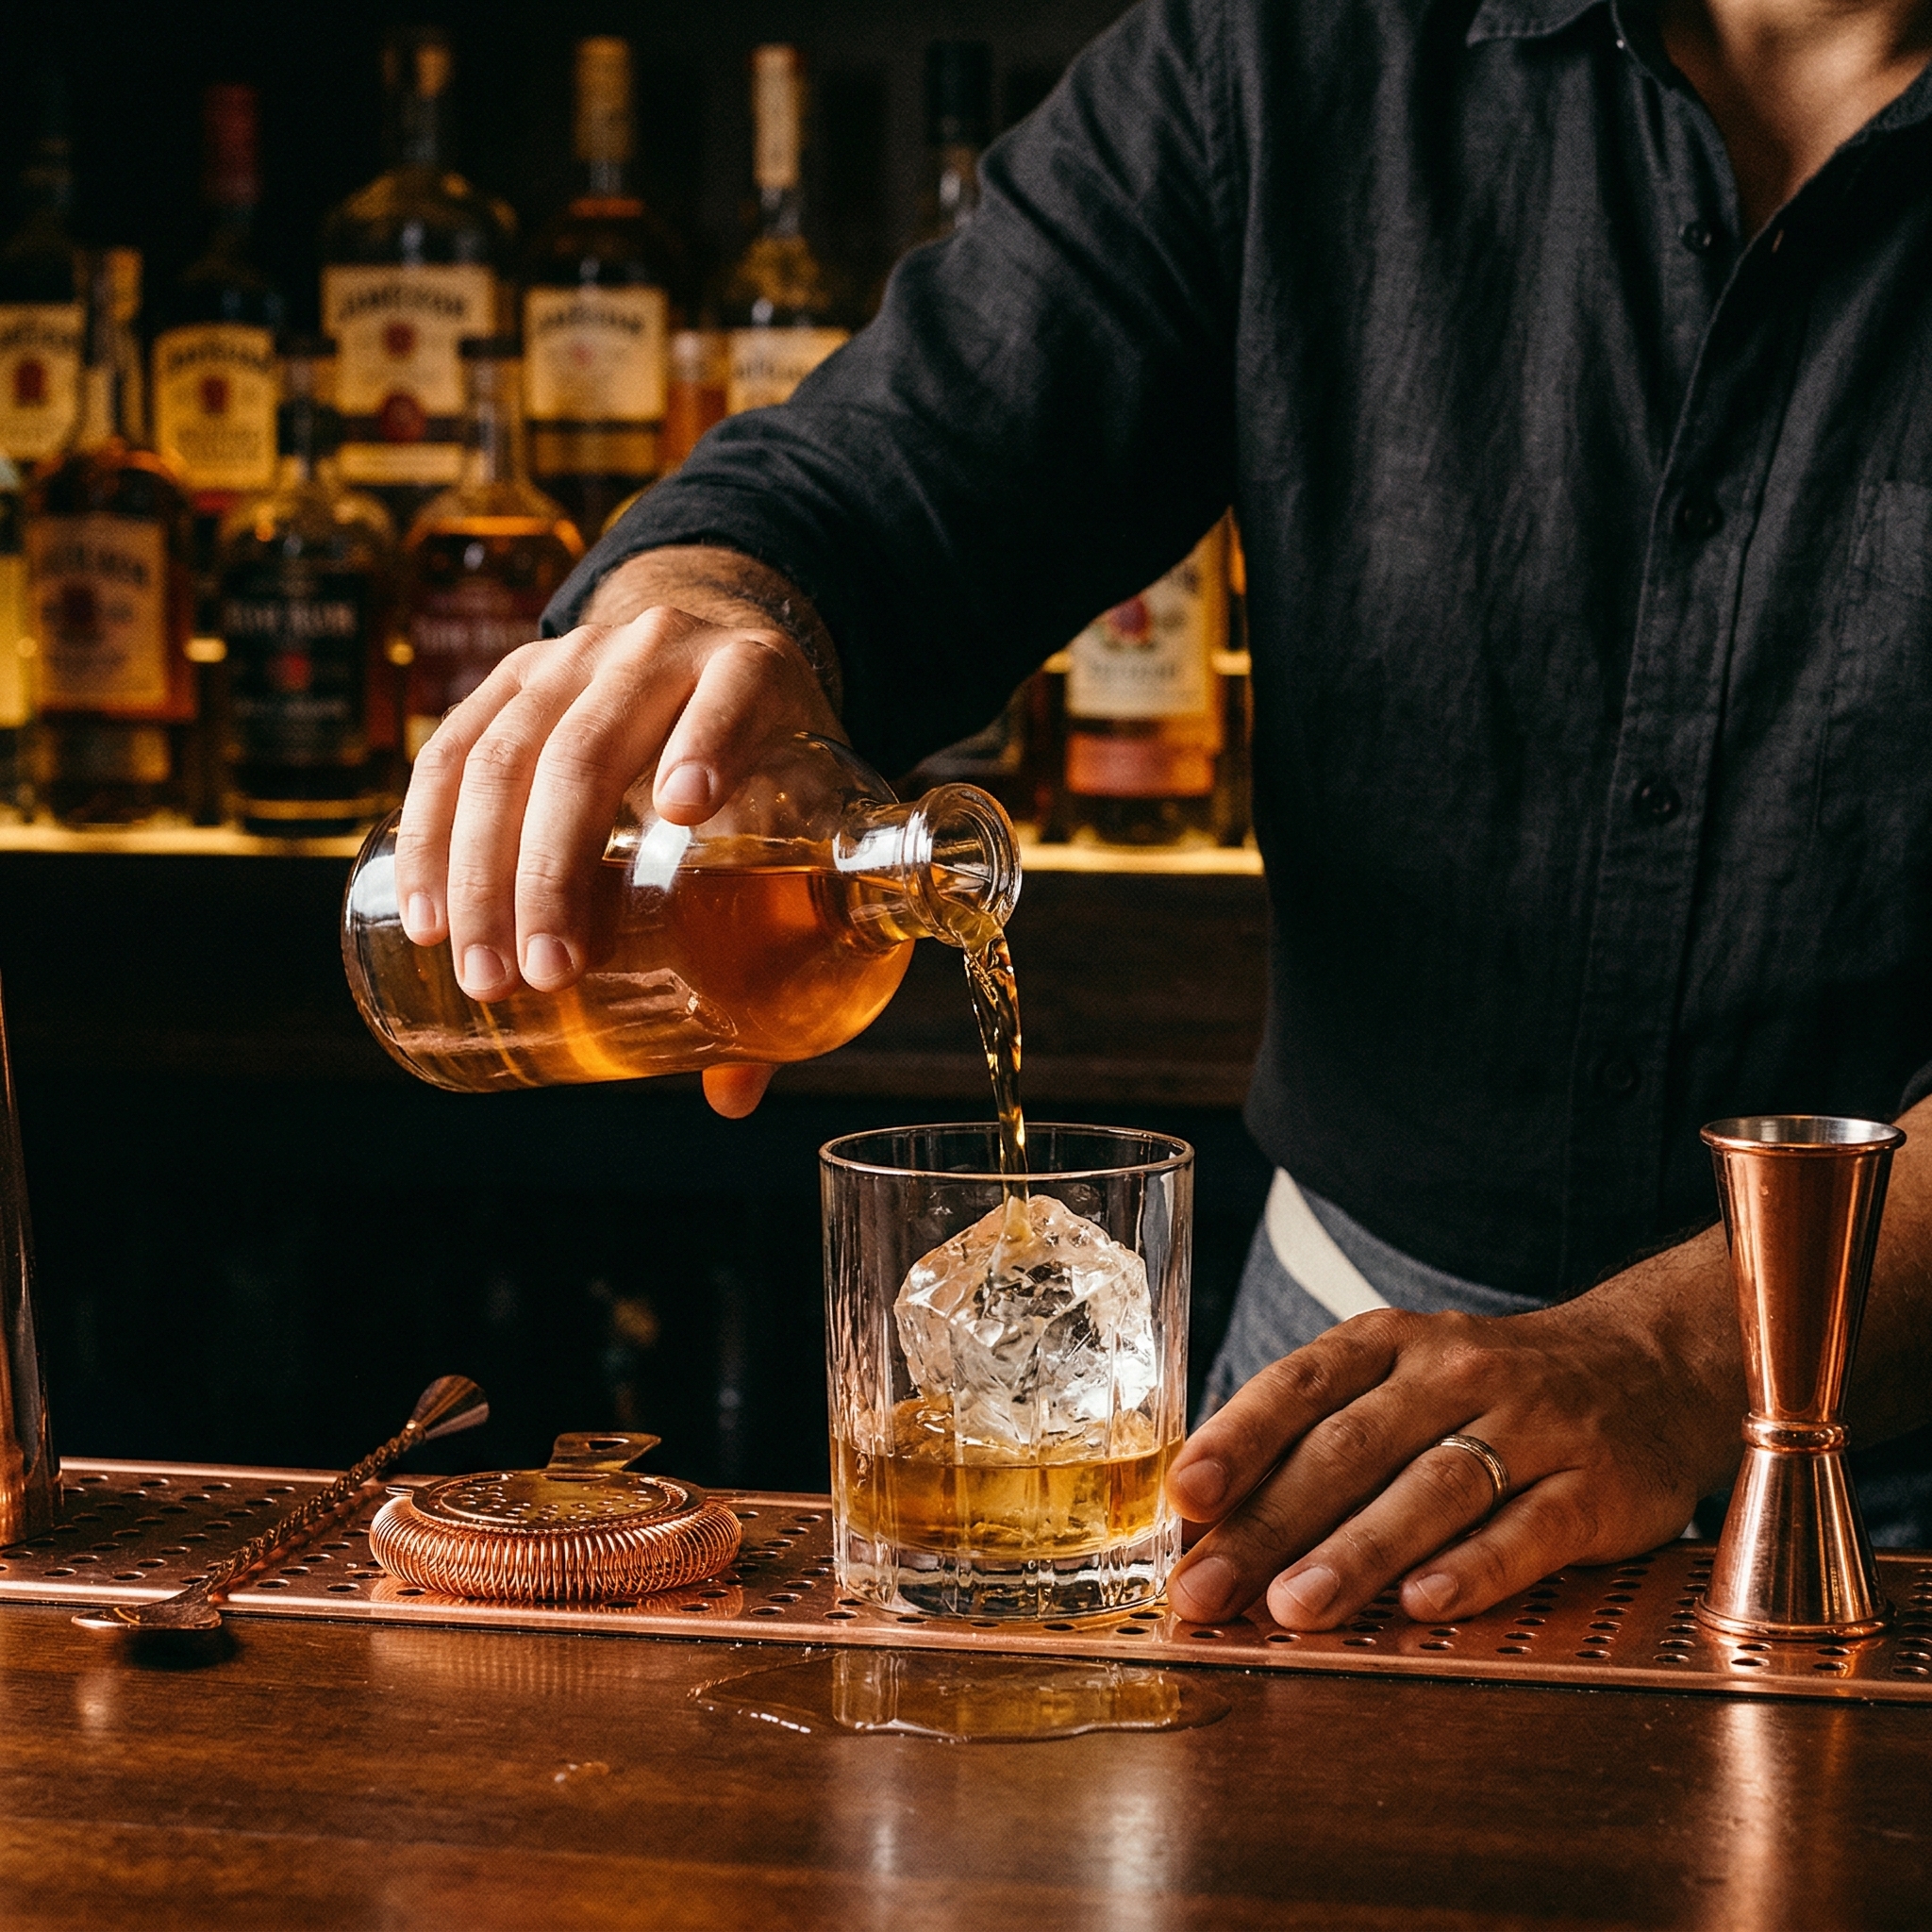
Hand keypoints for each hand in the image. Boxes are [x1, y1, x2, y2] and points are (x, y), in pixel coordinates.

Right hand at [390, 546, 842, 1118]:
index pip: (733, 694)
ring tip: (481, 970)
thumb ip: (779, 945)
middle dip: (554, 869)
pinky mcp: (509, 677)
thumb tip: (734, 1093)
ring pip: (503, 755)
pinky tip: (419, 914)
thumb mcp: (797, 820)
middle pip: (590, 751)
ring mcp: (573, 656)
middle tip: (545, 976)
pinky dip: (425, 837)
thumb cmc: (767, 765)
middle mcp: (659, 647)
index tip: (683, 811)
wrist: (705, 654)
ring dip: (477, 871)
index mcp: (753, 670)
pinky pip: (447, 753)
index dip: (708, 743)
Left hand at [1164, 1232, 1745, 1627]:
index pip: (1300, 1384)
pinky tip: (1421, 1604)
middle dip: (1270, 1523)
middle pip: (1349, 1448)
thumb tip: (1211, 1519)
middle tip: (1209, 1586)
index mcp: (1392, 1344)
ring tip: (1294, 1607)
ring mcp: (1531, 1425)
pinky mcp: (1596, 1485)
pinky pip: (1528, 1528)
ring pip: (1431, 1488)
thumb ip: (1318, 1437)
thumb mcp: (1403, 1380)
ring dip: (1356, 1551)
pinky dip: (1473, 1568)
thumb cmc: (1490, 1390)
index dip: (1239, 1439)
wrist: (1650, 1367)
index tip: (1187, 1494)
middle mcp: (1456, 1371)